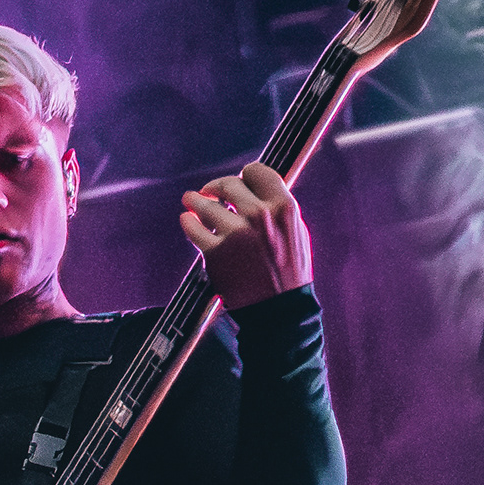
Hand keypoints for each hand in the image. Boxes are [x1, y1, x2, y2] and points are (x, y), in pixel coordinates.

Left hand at [178, 163, 310, 309]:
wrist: (279, 312)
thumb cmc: (289, 276)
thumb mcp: (296, 234)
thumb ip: (277, 210)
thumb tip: (257, 191)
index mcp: (283, 208)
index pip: (257, 171)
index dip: (245, 175)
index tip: (237, 181)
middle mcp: (259, 216)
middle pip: (229, 184)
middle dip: (217, 187)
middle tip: (209, 192)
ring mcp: (235, 234)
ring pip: (206, 204)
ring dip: (195, 200)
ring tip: (190, 200)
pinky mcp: (215, 252)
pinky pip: (193, 228)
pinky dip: (188, 222)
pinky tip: (187, 220)